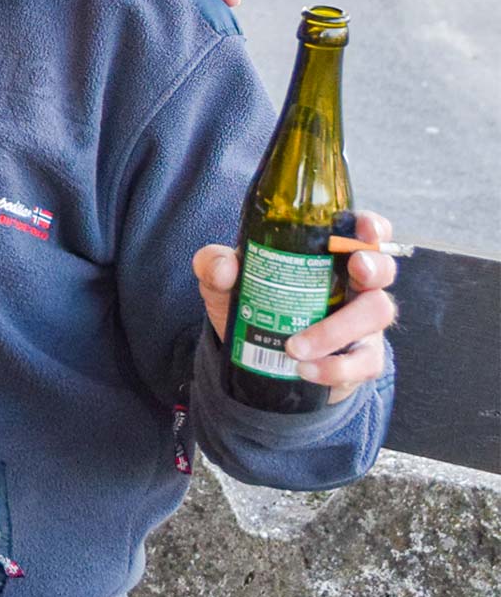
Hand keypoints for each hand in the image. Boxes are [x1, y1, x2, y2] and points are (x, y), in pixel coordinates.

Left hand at [193, 210, 398, 403]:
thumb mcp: (224, 283)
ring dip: (337, 329)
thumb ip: (215, 266)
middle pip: (382, 269)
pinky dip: (335, 367)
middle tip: (355, 270)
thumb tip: (224, 266)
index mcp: (328, 256)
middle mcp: (353, 284)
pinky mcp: (362, 357)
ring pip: (377, 313)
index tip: (364, 229)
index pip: (363, 233)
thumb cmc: (252, 305)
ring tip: (295, 345)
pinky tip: (305, 369)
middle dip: (374, 267)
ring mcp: (362, 322)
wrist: (256, 357)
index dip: (372, 227)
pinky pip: (365, 361)